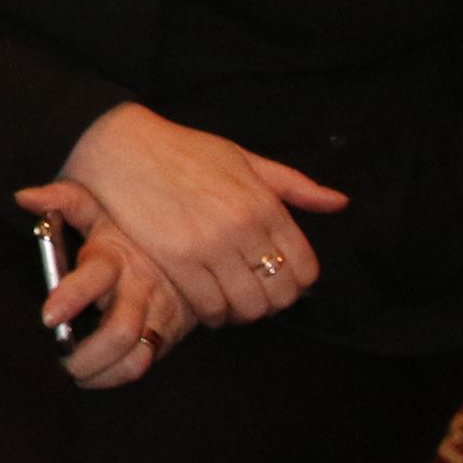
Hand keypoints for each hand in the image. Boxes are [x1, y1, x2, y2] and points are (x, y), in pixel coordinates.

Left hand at [16, 181, 188, 388]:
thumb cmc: (125, 225)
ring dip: (103, 373)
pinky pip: (147, 361)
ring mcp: (160, 311)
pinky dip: (120, 374)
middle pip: (119, 332)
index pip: (94, 278)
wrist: (190, 239)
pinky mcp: (172, 330)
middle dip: (86, 355)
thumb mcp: (97, 206)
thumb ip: (61, 201)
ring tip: (78, 375)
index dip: (71, 297)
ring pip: (136, 357)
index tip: (49, 317)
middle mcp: (141, 286)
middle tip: (62, 361)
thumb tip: (23, 198)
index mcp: (116, 254)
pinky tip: (99, 374)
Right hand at [57, 102, 340, 326]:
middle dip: (270, 305)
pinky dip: (212, 315)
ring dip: (241, 315)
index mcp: (264, 204)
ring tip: (230, 306)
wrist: (122, 146)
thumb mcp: (244, 158)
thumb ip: (294, 185)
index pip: (304, 268)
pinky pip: (208, 305)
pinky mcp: (176, 259)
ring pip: (246, 306)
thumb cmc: (183, 150)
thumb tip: (339, 202)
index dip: (297, 286)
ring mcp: (210, 245)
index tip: (279, 284)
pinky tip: (206, 306)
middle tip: (253, 299)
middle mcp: (243, 227)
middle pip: (279, 294)